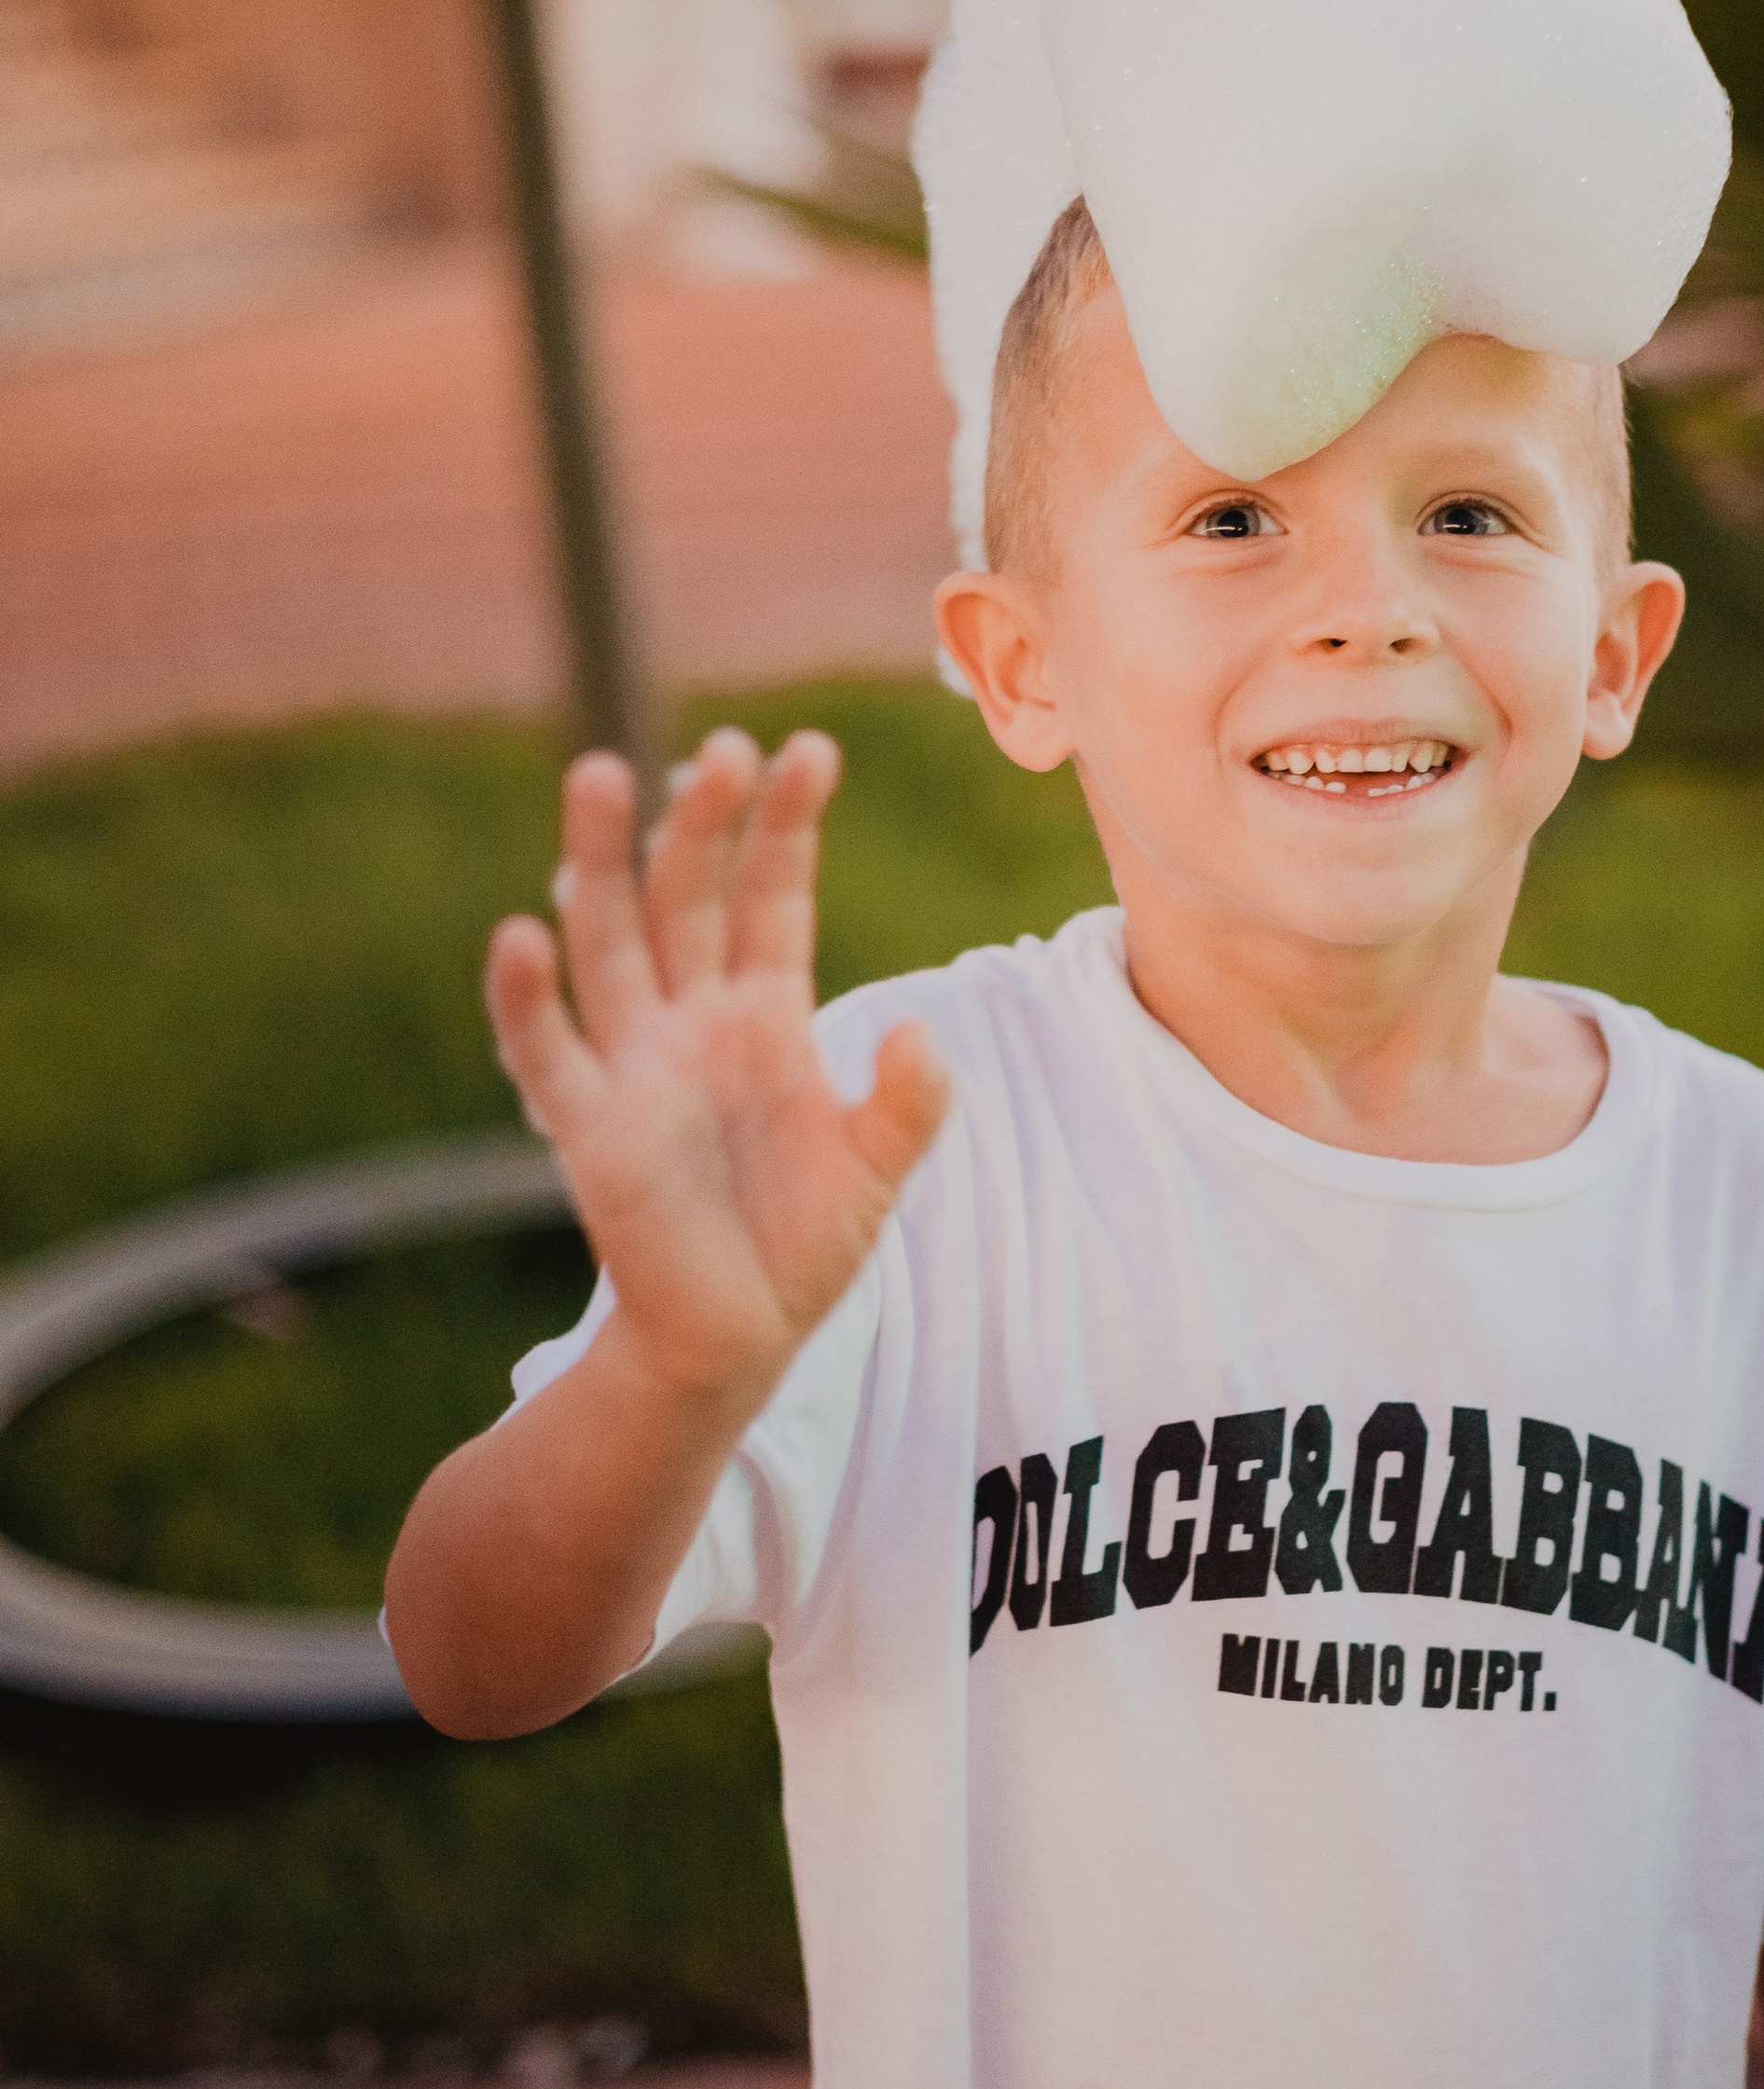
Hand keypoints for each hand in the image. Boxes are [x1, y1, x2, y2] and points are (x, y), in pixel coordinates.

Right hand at [486, 730, 947, 1413]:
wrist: (737, 1338)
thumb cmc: (804, 1244)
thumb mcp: (878, 1170)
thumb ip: (908, 1103)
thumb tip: (918, 1029)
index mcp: (763, 1012)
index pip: (772, 895)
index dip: (786, 825)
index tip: (811, 749)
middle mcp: (690, 1018)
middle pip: (685, 895)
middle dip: (701, 822)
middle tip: (722, 749)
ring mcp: (633, 1064)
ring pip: (606, 940)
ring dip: (599, 861)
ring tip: (603, 776)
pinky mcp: (588, 1127)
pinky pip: (546, 1052)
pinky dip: (527, 998)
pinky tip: (519, 935)